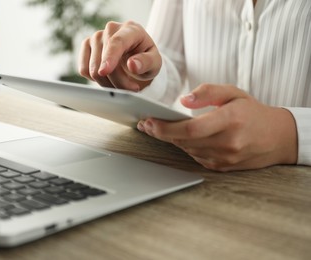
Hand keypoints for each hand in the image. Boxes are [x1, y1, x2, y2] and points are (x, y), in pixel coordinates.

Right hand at [78, 21, 161, 90]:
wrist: (136, 56)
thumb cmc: (146, 59)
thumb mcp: (155, 63)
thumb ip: (146, 62)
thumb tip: (132, 64)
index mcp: (131, 29)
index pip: (117, 42)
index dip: (110, 57)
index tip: (104, 71)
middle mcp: (111, 29)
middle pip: (104, 61)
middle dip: (117, 81)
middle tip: (131, 89)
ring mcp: (96, 36)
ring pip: (93, 68)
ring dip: (107, 83)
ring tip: (121, 84)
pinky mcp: (86, 46)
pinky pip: (84, 69)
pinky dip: (95, 80)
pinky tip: (108, 77)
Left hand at [137, 84, 297, 171]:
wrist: (277, 138)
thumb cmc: (253, 112)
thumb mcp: (233, 93)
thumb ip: (208, 92)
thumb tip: (183, 100)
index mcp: (230, 121)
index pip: (190, 129)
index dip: (166, 127)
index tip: (149, 121)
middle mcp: (227, 143)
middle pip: (184, 141)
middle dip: (160, 133)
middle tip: (145, 124)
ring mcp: (224, 158)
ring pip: (186, 149)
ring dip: (169, 140)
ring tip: (155, 128)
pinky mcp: (221, 167)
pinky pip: (194, 156)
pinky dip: (183, 146)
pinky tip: (176, 137)